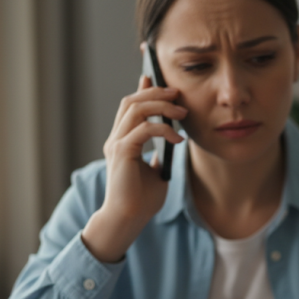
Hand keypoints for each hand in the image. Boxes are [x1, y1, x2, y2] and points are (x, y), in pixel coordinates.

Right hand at [82, 75, 187, 262]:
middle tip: (178, 94)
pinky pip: (143, 129)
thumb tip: (170, 146)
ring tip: (182, 112)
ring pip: (135, 109)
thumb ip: (158, 157)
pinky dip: (163, 129)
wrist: (128, 220)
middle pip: (132, 102)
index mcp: (122, 142)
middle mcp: (116, 139)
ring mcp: (116, 144)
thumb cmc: (141, 202)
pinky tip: (177, 139)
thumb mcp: (155, 174)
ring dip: (161, 106)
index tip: (156, 79)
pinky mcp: (122, 152)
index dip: (143, 90)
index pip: (130, 108)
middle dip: (155, 93)